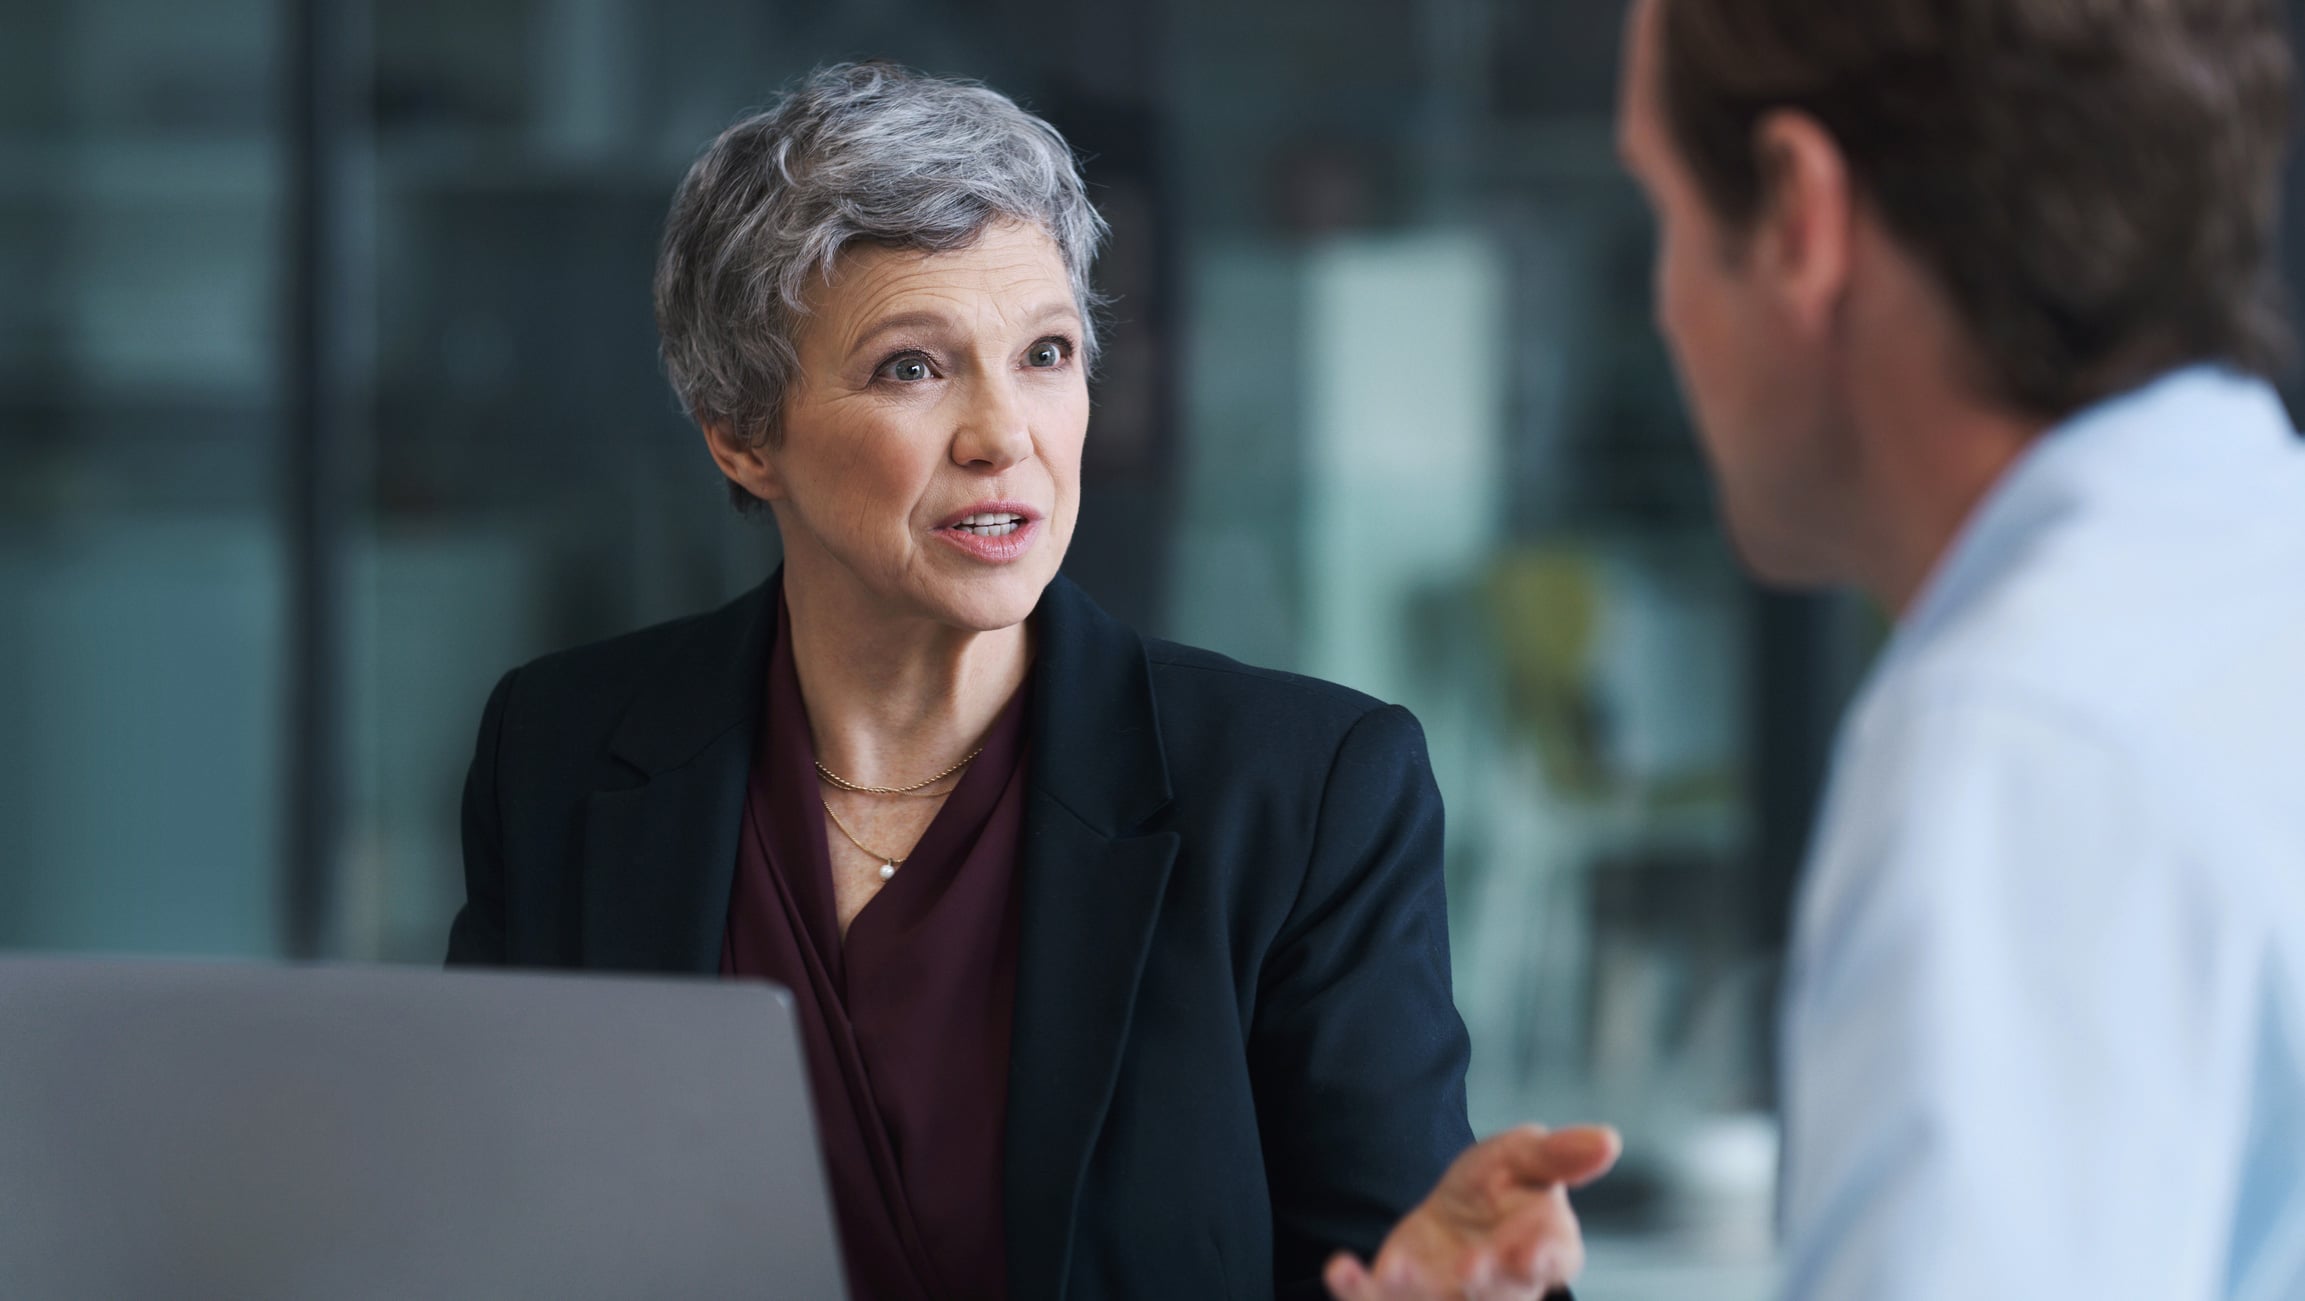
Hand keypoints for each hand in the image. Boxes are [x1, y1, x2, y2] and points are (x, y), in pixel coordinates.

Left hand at [1324, 1124, 1620, 1300]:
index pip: (1555, 1259)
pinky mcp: (1401, 1298)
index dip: (1543, 1259)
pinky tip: (1340, 1269)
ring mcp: (1450, 1297)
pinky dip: (1357, 1290)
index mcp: (1545, 1248)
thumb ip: (1560, 1154)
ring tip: (1398, 1271)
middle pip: (1501, 1294)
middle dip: (1486, 1282)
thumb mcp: (1524, 1155)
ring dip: (1417, 1293)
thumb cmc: (1499, 1186)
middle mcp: (1502, 1285)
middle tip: (1470, 1267)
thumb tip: (1609, 1138)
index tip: (1531, 1255)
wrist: (1449, 1211)